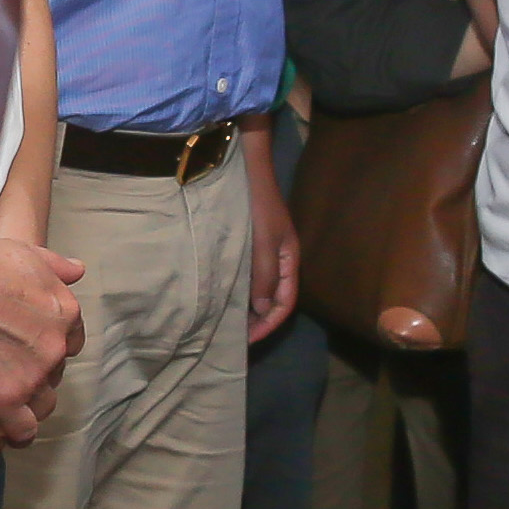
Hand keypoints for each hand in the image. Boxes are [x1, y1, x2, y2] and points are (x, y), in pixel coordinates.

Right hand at [0, 221, 83, 437]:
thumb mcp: (23, 253)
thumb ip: (55, 265)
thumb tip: (77, 270)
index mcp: (64, 311)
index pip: (71, 338)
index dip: (50, 343)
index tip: (31, 346)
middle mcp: (55, 345)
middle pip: (56, 369)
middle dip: (38, 370)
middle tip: (10, 367)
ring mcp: (33, 374)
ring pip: (43, 400)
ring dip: (30, 401)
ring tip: (8, 399)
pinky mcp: (7, 399)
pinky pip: (24, 427)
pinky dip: (18, 431)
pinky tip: (8, 430)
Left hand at [244, 130, 301, 344]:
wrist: (246, 166)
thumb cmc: (256, 203)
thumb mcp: (262, 241)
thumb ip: (263, 276)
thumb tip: (263, 309)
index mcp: (288, 260)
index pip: (284, 304)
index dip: (267, 326)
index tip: (246, 342)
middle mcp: (278, 259)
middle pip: (272, 300)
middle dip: (256, 321)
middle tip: (232, 338)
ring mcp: (263, 250)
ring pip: (258, 288)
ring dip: (245, 306)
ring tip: (225, 323)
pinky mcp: (248, 242)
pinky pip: (246, 274)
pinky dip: (236, 289)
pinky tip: (219, 295)